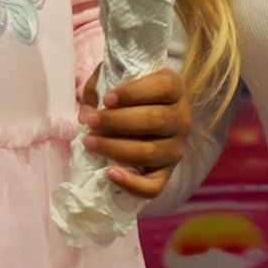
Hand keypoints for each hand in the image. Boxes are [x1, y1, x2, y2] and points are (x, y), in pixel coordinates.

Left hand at [77, 67, 191, 197]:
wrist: (147, 118)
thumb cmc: (130, 96)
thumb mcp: (116, 81)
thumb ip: (98, 90)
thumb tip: (86, 114)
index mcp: (174, 88)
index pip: (163, 86)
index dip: (134, 93)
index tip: (107, 99)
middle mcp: (181, 118)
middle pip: (155, 120)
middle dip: (117, 121)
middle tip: (91, 122)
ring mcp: (176, 147)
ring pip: (150, 152)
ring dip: (116, 148)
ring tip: (90, 142)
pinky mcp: (167, 172)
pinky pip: (154, 186)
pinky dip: (132, 183)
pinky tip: (110, 173)